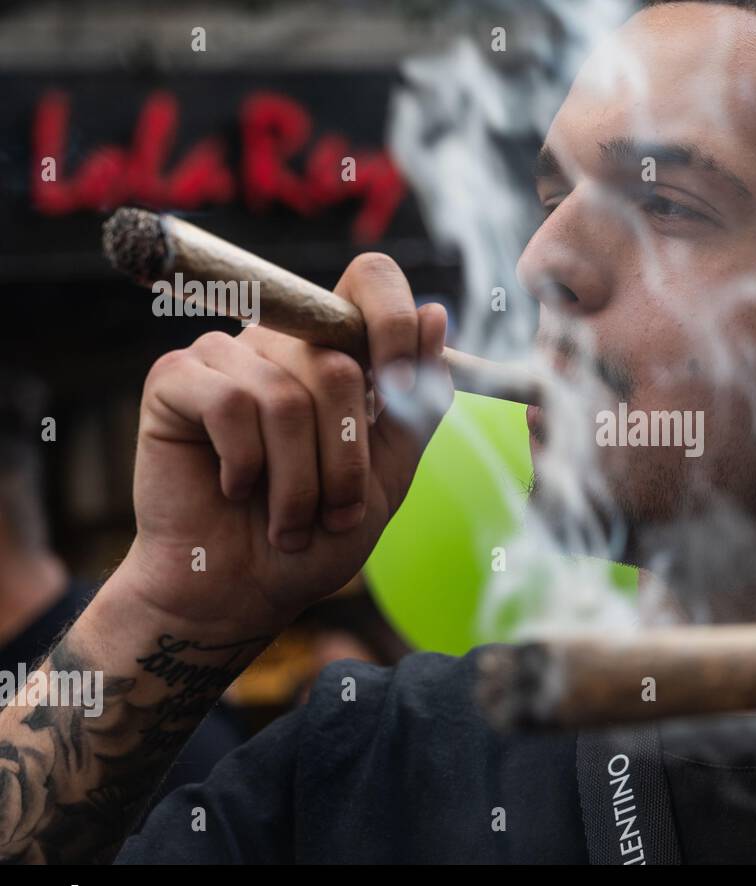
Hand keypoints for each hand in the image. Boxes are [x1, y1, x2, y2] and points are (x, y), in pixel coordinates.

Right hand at [117, 252, 451, 636]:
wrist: (244, 591)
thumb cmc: (317, 533)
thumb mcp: (389, 471)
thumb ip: (419, 401)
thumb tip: (437, 314)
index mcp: (337, 351)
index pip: (371, 280)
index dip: (395, 321)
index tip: (403, 389)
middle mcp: (282, 341)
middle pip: (336, 363)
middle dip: (345, 458)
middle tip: (334, 513)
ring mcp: (225, 355)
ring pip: (286, 397)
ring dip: (298, 481)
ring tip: (287, 521)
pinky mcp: (174, 380)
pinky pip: (229, 405)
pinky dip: (245, 466)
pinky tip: (235, 490)